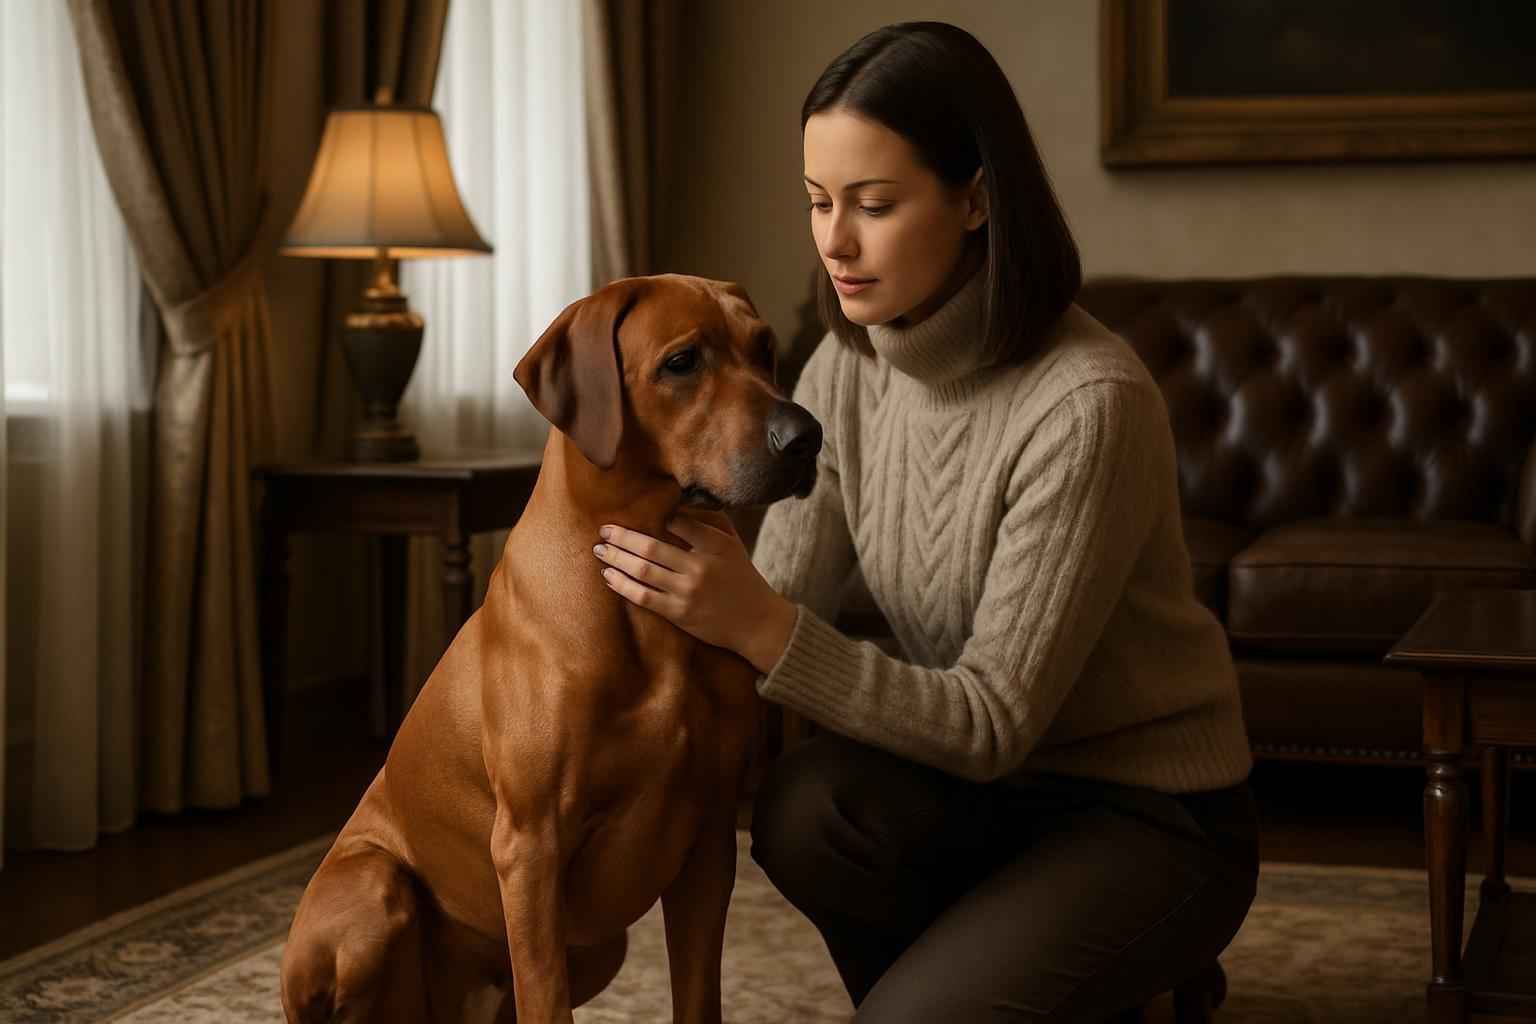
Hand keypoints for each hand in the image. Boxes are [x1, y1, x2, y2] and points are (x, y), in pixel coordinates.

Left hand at [593, 514, 796, 671]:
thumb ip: (709, 522)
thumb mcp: (733, 545)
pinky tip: (609, 577)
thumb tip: (677, 502)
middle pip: (650, 547)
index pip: (678, 522)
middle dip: (622, 537)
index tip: (638, 512)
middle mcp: (700, 567)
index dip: (656, 516)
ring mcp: (688, 592)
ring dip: (616, 559)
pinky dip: (623, 585)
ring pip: (642, 571)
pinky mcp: (679, 614)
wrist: (756, 622)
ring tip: (600, 550)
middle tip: (604, 530)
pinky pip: (643, 597)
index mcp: (716, 545)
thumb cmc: (741, 577)